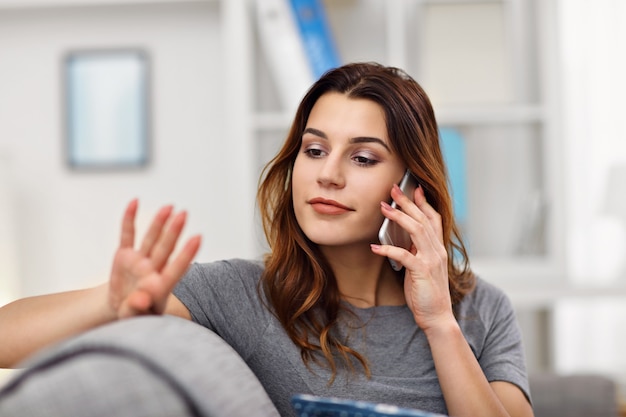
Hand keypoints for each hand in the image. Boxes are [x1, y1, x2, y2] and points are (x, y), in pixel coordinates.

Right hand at [108, 199, 200, 318]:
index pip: (175, 269)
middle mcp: (153, 271)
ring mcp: (139, 262)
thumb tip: (142, 299)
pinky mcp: (124, 256)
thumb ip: (138, 309)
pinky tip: (135, 202)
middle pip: (165, 249)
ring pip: (151, 239)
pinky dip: (130, 219)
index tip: (198, 238)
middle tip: (184, 214)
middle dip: (174, 232)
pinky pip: (128, 235)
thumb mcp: (134, 318)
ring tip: (169, 207)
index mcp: (160, 287)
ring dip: (159, 223)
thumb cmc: (134, 317)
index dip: (186, 254)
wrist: (123, 310)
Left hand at [372, 185, 452, 330]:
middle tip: (393, 188)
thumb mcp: (422, 267)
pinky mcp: (422, 272)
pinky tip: (375, 246)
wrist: (437, 316)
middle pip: (423, 219)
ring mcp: (431, 260)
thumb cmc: (426, 293)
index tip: (415, 188)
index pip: (434, 219)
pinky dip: (388, 249)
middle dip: (407, 202)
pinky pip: (403, 255)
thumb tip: (402, 238)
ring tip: (383, 207)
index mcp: (438, 248)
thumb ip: (415, 252)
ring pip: (416, 230)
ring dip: (398, 217)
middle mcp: (437, 250)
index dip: (424, 202)